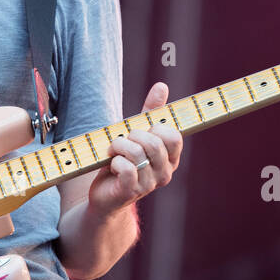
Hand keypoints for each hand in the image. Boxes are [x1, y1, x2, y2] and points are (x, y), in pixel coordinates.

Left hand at [85, 81, 181, 215]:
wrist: (105, 194)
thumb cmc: (124, 161)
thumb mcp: (137, 134)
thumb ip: (151, 113)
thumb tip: (162, 86)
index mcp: (170, 158)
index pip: (174, 136)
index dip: (155, 128)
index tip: (141, 131)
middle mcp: (165, 173)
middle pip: (155, 143)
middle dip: (133, 136)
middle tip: (122, 141)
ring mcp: (150, 184)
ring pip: (137, 153)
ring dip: (119, 147)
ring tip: (113, 151)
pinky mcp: (131, 191)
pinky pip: (125, 168)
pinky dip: (114, 161)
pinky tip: (112, 165)